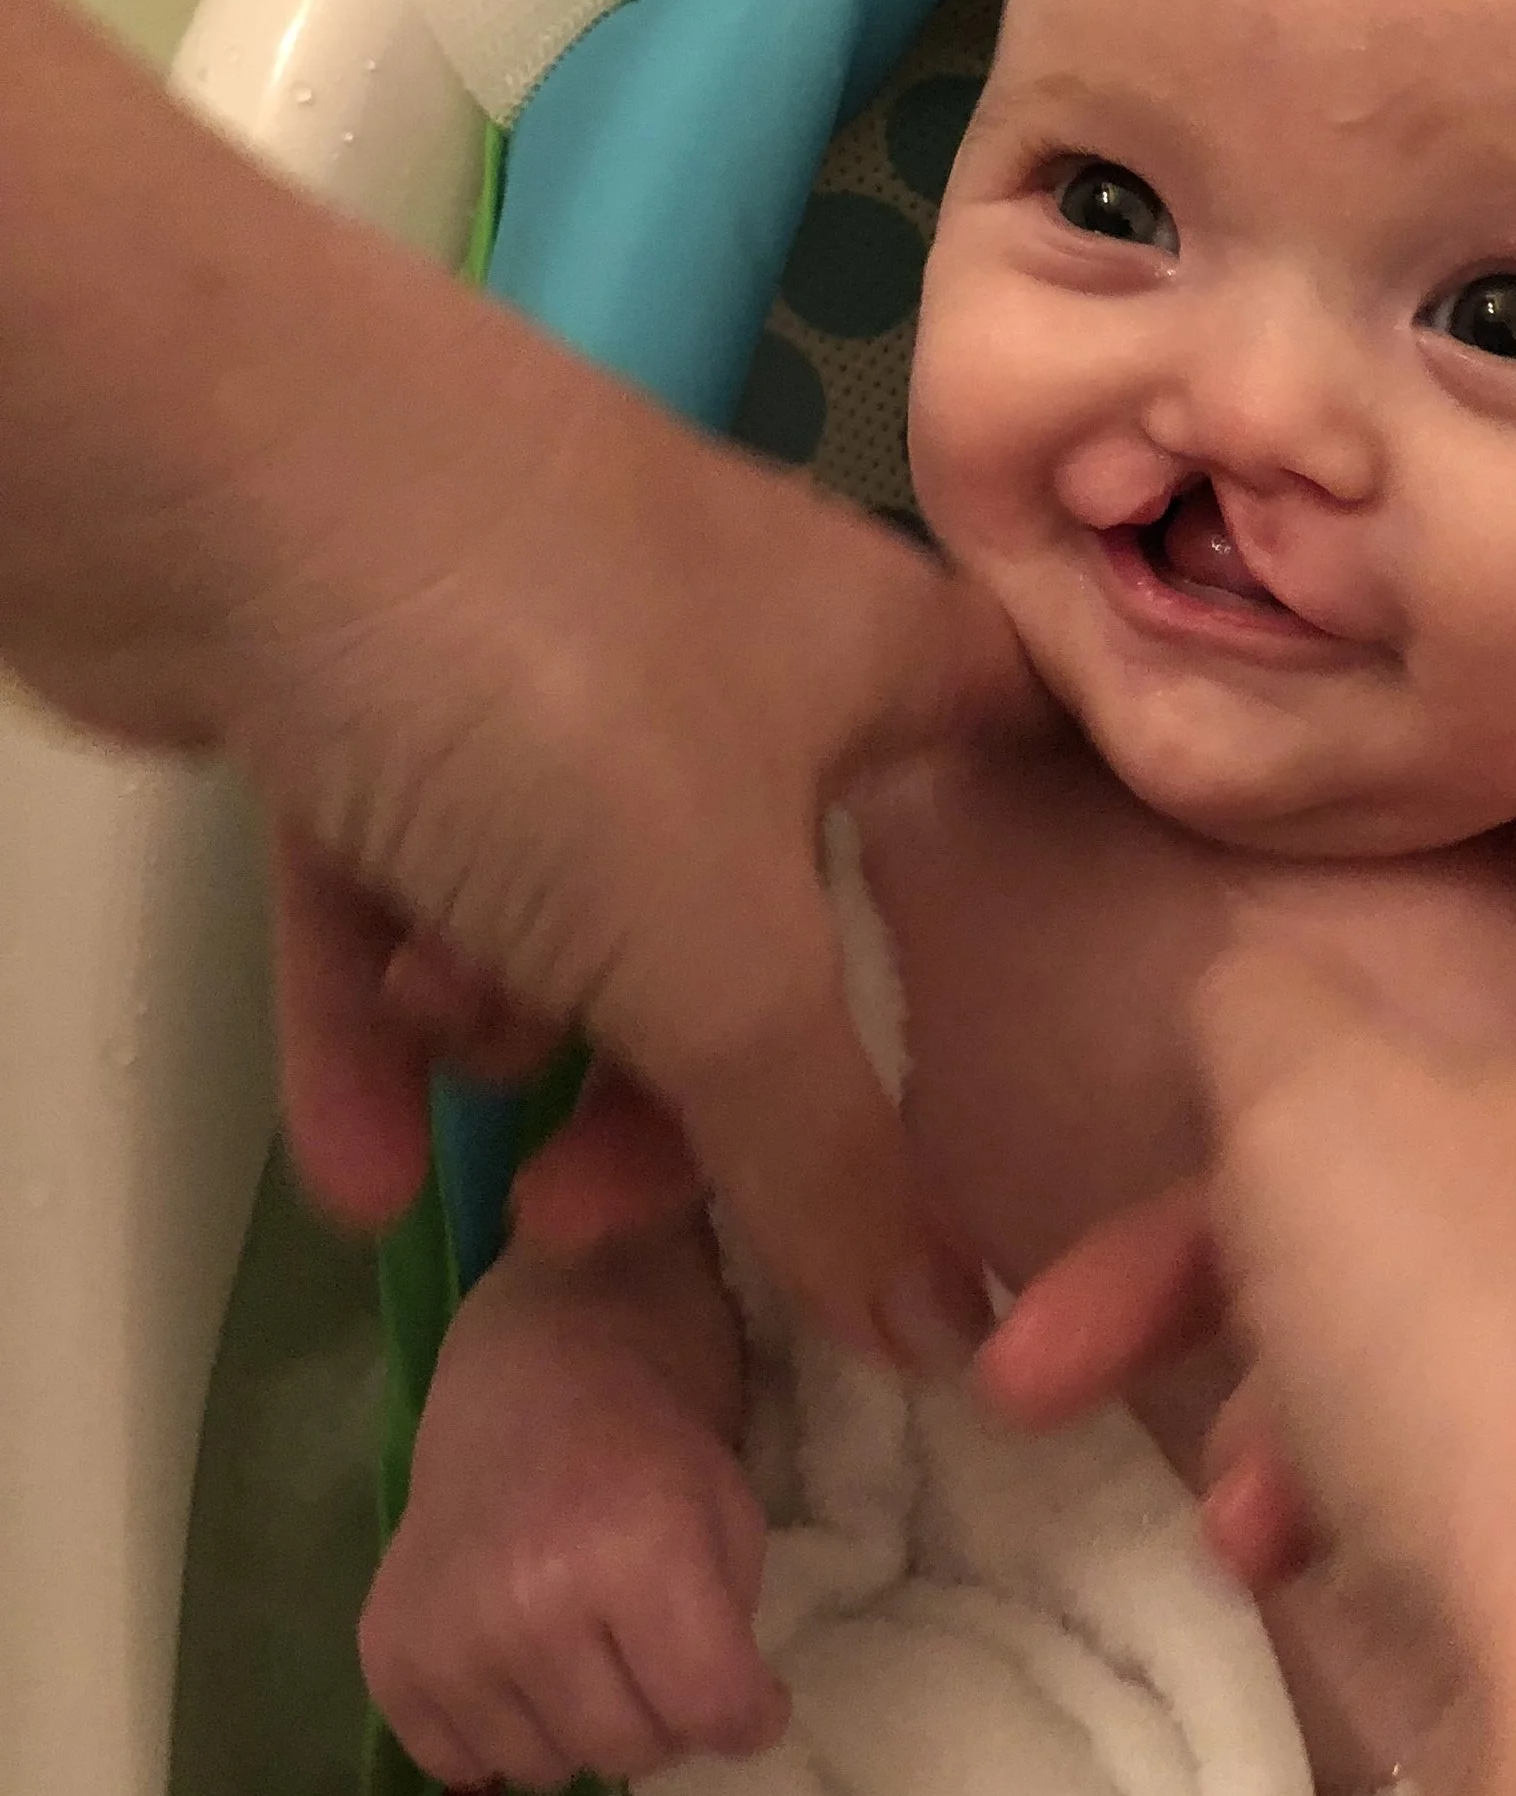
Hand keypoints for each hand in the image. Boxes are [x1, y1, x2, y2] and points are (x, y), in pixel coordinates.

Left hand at [0, 0, 1034, 1352]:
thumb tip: (948, 1331)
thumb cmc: (545, 687)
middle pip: (761, 906)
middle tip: (596, 1205)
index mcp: (875, 655)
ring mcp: (536, 658)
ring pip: (566, 904)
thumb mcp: (717, 955)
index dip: (1036, 901)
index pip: (1019, 763)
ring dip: (504, 1022)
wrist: (200, 465)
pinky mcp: (363, 688)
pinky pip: (402, 884)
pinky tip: (348, 1161)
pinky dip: (377, 1012)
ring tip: (426, 1032)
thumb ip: (823, 1156)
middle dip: (682, 1078)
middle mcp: (726, 646)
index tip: (1033, 1054)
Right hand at [358, 1253, 787, 1793]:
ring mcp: (449, 1634)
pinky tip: (515, 1670)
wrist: (534, 1378)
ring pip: (544, 1770)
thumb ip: (733, 1626)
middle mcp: (533, 1604)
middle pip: (628, 1752)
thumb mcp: (731, 1511)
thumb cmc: (651, 1446)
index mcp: (638, 1555)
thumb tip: (721, 1733)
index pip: (711, 1712)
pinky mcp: (387, 1654)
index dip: (746, 1719)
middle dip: (662, 1722)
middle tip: (657, 1668)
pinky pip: (456, 1765)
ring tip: (584, 1659)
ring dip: (577, 1733)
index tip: (748, 1704)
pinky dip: (494, 1737)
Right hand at [994, 780, 1515, 1795]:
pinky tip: (1272, 1551)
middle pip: (1460, 1103)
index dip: (1444, 811)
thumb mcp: (1321, 1114)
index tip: (1309, 831)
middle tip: (1049, 1314)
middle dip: (1218, 1212)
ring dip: (1270, 1361)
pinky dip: (1381, 1464)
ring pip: (1459, 1280)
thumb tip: (1275, 992)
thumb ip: (1267, 1002)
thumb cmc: (1512, 1353)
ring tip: (1149, 1476)